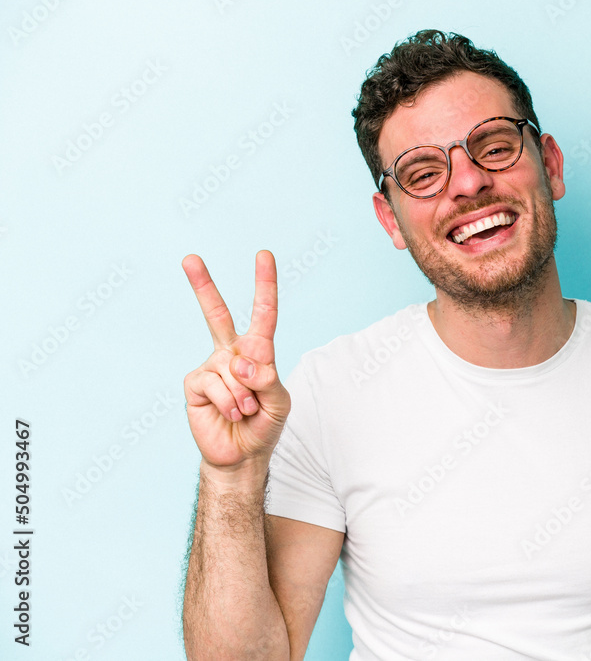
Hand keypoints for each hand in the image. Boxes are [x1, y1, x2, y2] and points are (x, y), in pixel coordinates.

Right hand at [182, 250, 290, 472]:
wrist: (242, 455)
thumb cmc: (264, 424)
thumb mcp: (279, 402)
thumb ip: (268, 379)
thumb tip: (243, 361)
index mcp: (257, 352)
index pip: (263, 314)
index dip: (265, 285)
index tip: (264, 255)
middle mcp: (232, 353)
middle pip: (217, 315)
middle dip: (203, 286)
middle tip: (190, 258)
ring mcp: (211, 367)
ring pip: (231, 369)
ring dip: (244, 396)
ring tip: (246, 411)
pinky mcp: (195, 384)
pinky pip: (215, 385)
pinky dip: (229, 403)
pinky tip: (231, 414)